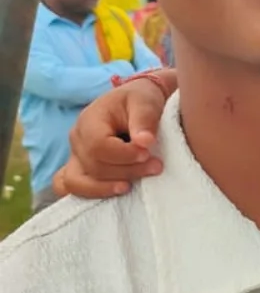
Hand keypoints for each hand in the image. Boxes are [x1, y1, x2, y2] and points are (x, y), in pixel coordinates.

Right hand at [53, 72, 175, 199]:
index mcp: (89, 120)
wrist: (137, 102)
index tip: (148, 153)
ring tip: (133, 186)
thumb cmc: (140, 99)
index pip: (98, 146)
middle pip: (93, 166)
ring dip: (107, 187)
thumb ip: (144, 119)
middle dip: (126, 171)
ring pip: (78, 182)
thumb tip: (144, 142)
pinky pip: (70, 187)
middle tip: (156, 167)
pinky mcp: (80, 167)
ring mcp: (75, 155)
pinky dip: (89, 193)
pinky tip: (111, 193)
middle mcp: (77, 139)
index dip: (124, 155)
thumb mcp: (145, 101)